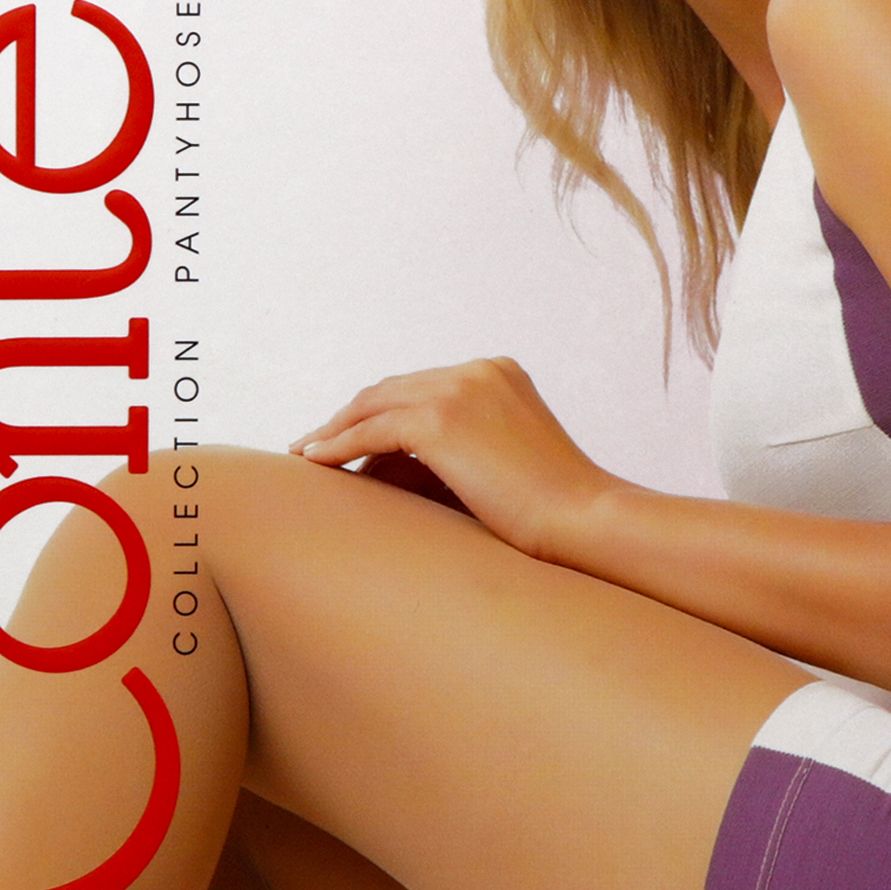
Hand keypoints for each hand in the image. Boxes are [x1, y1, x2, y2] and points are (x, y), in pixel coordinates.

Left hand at [290, 358, 614, 560]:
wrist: (582, 519)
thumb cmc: (553, 509)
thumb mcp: (509, 459)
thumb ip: (465, 447)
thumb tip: (399, 465)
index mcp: (498, 372)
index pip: (421, 386)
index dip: (381, 410)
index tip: (351, 433)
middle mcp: (477, 370)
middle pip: (392, 389)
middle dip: (349, 416)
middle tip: (315, 443)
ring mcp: (459, 390)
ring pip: (374, 405)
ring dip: (334, 429)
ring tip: (307, 454)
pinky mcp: (441, 420)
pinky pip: (371, 431)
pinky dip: (338, 445)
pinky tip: (316, 462)